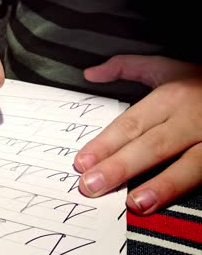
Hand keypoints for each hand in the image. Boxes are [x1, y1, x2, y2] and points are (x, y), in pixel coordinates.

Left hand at [74, 55, 201, 214]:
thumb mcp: (166, 66)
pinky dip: (187, 190)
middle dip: (120, 167)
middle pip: (152, 145)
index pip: (131, 124)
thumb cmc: (201, 81)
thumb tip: (91, 73)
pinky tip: (171, 204)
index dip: (105, 144)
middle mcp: (192, 118)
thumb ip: (126, 67)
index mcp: (172, 96)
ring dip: (161, 185)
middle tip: (91, 186)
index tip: (82, 162)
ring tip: (134, 203)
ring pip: (188, 164)